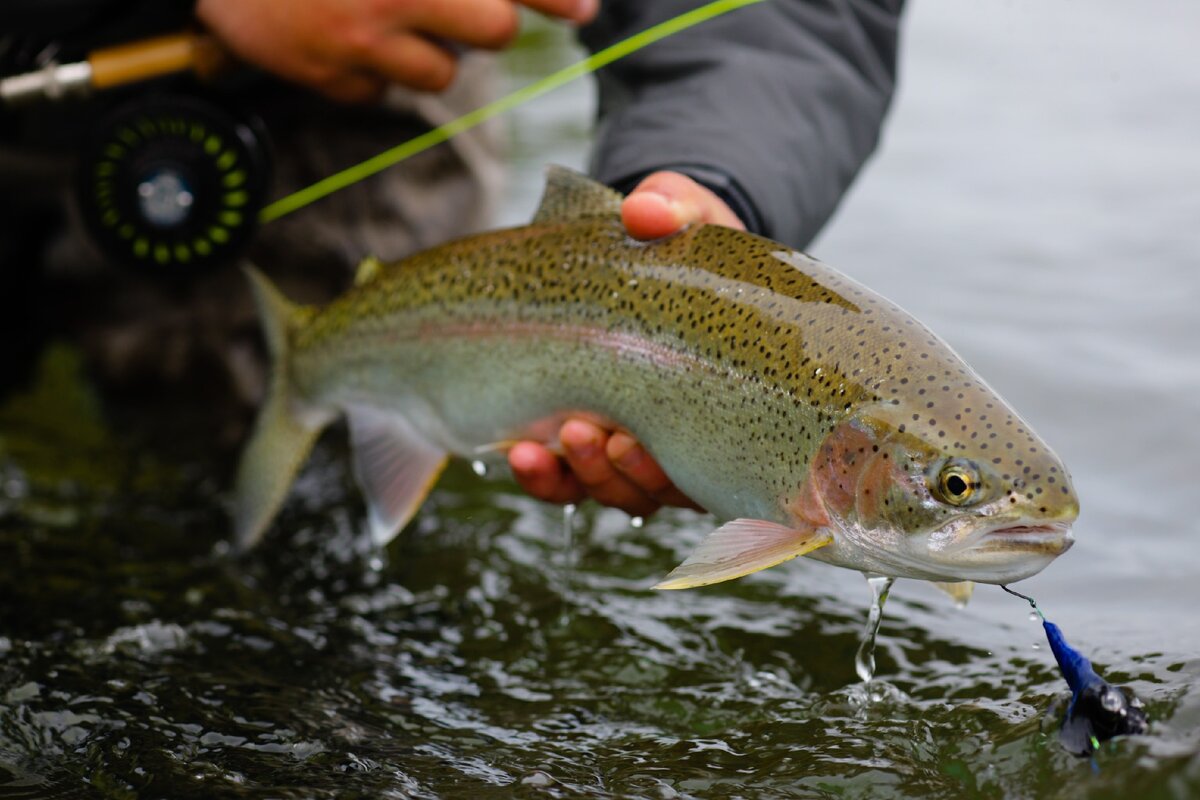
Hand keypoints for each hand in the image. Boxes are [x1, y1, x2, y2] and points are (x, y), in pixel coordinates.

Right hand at [195, 0, 597, 101]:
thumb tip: (503, 3)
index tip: (582, 9)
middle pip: (492, 31)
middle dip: (486, 24)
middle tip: (462, 10)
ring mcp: (358, 37)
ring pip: (440, 74)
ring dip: (425, 52)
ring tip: (382, 18)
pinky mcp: (328, 74)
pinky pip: (380, 92)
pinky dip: (371, 73)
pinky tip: (339, 37)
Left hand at [509, 171, 743, 515]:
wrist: (642, 249)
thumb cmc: (680, 240)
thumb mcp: (686, 214)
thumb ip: (676, 207)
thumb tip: (646, 211)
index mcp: (721, 393)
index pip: (717, 458)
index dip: (682, 467)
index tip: (639, 439)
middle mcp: (684, 433)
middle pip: (661, 488)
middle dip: (625, 474)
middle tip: (598, 437)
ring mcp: (633, 443)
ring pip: (616, 491)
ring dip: (584, 476)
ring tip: (556, 440)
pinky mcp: (586, 441)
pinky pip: (569, 480)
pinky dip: (546, 476)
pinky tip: (521, 453)